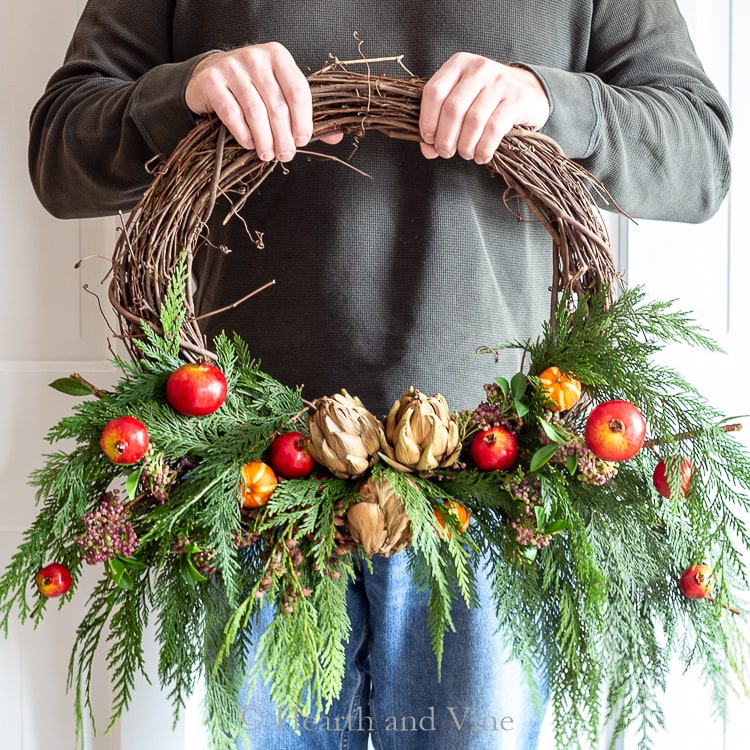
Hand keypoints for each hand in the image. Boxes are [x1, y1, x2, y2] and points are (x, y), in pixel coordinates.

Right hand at [185, 42, 340, 161]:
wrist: (211, 75)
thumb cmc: (253, 88)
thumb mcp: (281, 93)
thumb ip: (305, 113)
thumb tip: (336, 137)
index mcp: (278, 56)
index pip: (297, 92)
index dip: (303, 121)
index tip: (302, 141)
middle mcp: (255, 57)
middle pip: (277, 105)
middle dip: (284, 136)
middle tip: (286, 155)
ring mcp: (231, 67)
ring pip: (255, 112)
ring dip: (265, 140)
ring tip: (269, 155)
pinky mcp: (211, 81)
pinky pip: (232, 114)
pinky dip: (244, 134)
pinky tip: (250, 145)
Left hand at [419, 53, 549, 163]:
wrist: (530, 91)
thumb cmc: (488, 100)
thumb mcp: (463, 103)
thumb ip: (440, 123)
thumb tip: (427, 150)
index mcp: (459, 64)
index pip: (434, 92)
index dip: (427, 121)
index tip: (430, 140)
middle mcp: (479, 69)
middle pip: (452, 109)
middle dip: (445, 138)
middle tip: (446, 152)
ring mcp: (499, 82)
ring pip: (473, 120)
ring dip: (465, 145)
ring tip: (466, 154)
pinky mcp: (517, 98)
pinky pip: (494, 128)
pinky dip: (484, 148)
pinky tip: (481, 156)